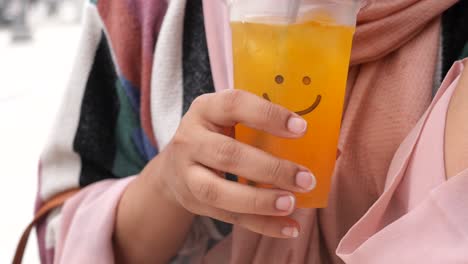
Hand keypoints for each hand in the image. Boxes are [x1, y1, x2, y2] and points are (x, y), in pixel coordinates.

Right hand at [150, 90, 315, 237]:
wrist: (175, 164)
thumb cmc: (217, 135)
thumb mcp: (231, 120)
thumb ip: (268, 128)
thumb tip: (331, 151)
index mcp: (206, 109)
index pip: (234, 105)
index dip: (267, 115)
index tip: (301, 128)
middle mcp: (190, 139)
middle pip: (227, 155)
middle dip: (270, 169)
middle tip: (305, 179)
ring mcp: (187, 173)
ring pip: (219, 191)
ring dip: (259, 200)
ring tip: (291, 203)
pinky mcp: (193, 202)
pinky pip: (228, 217)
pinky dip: (261, 224)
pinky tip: (288, 227)